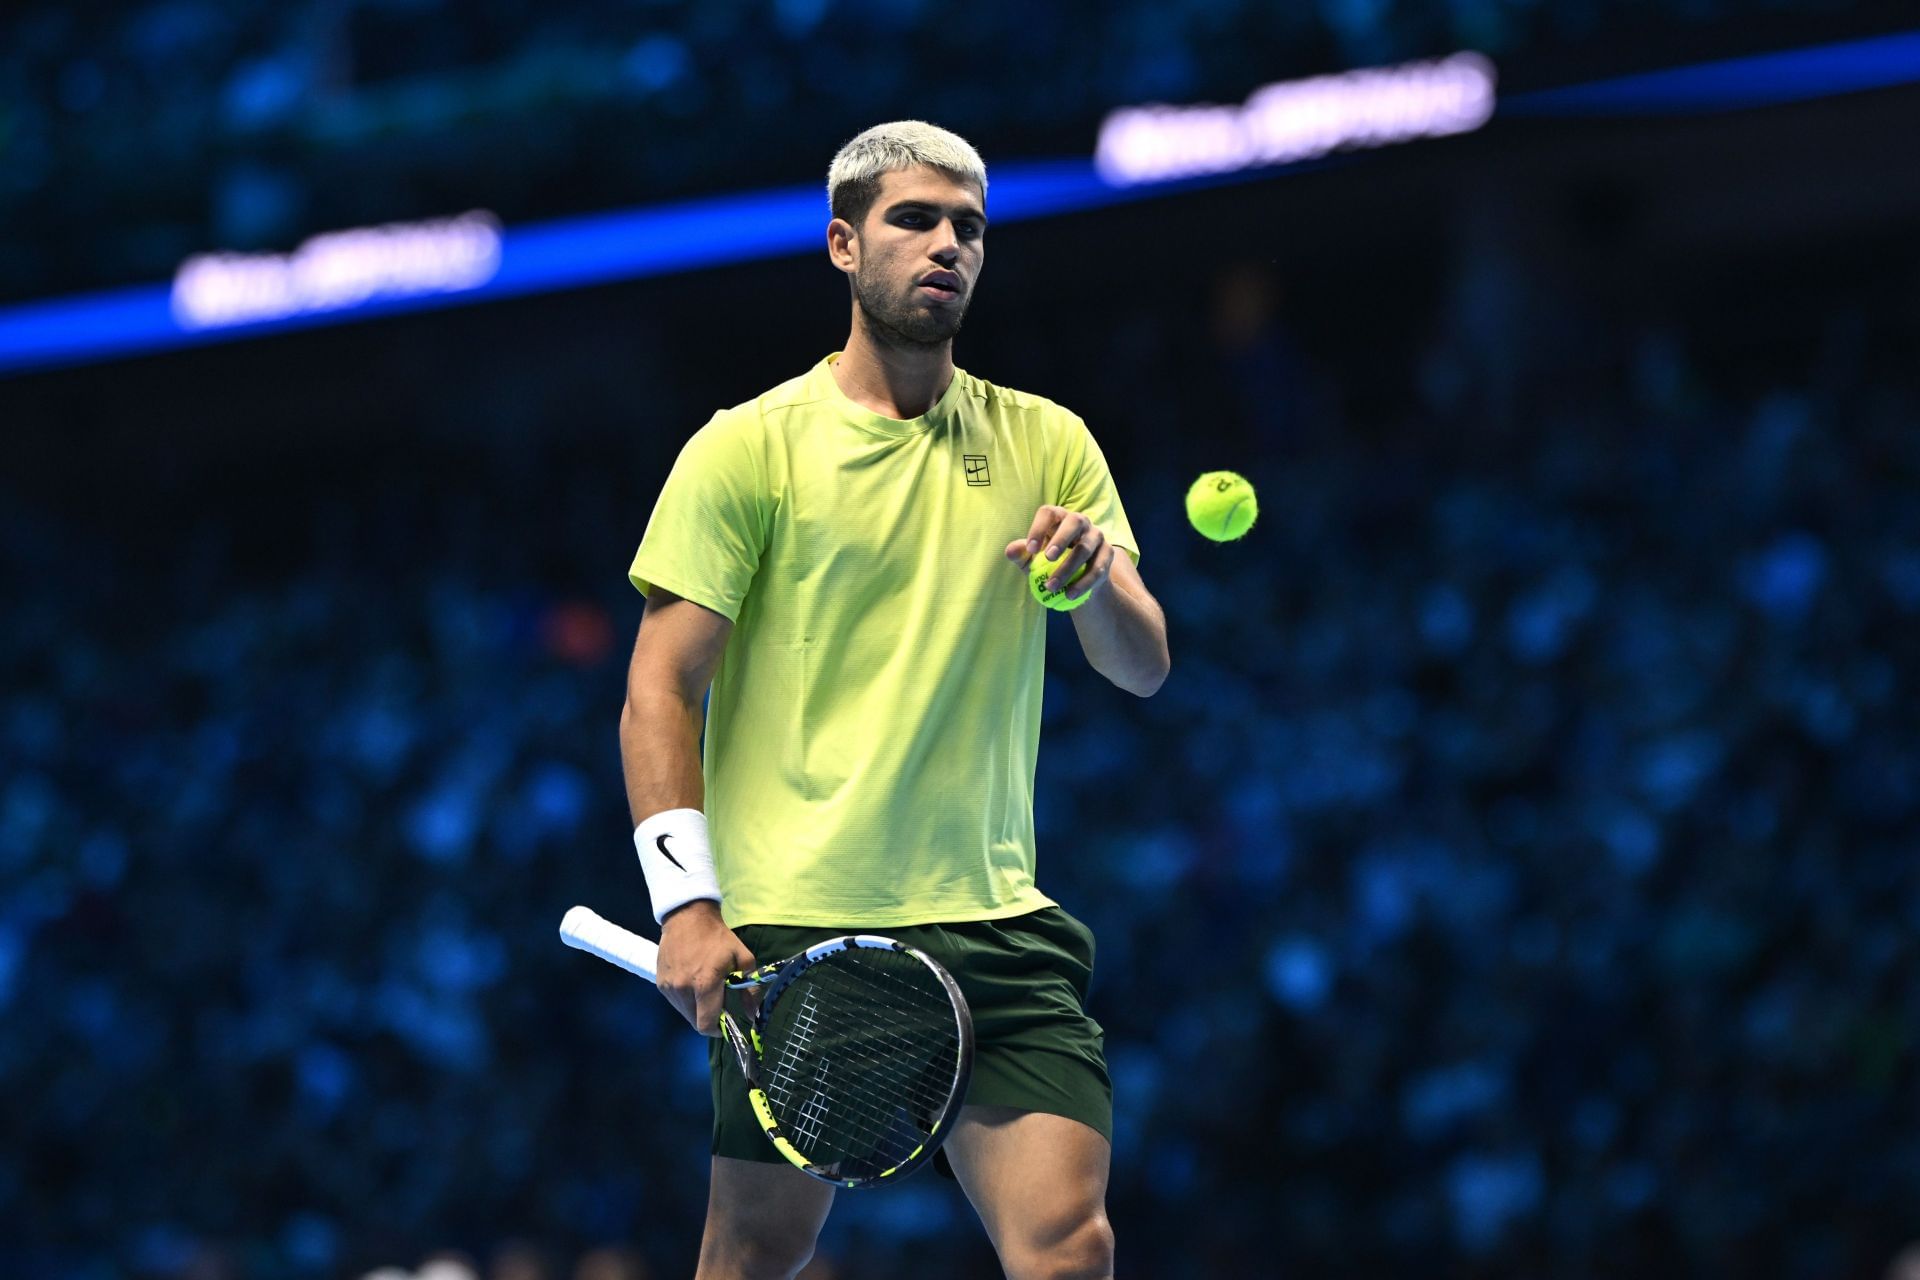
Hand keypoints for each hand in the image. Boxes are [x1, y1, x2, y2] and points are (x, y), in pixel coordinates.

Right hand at [657, 900, 754, 1035]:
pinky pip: (676, 1003)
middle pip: (695, 1022)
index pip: (706, 1024)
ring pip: (685, 1013)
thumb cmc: (718, 938)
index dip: (718, 1029)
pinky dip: (686, 1000)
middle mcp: (683, 990)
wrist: (688, 917)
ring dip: (696, 1009)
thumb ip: (749, 990)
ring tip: (704, 990)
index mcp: (705, 985)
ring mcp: (669, 988)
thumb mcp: (742, 959)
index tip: (726, 1023)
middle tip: (717, 1004)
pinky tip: (692, 983)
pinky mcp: (660, 984)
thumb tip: (752, 1015)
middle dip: (708, 1019)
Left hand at [1004, 505, 1116, 604]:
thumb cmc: (1048, 564)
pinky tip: (1069, 595)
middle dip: (1061, 539)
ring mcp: (1096, 536)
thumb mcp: (1032, 560)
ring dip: (1068, 568)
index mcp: (1058, 517)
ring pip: (1085, 548)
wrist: (1077, 580)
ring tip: (1052, 587)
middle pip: (1074, 522)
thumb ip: (1022, 554)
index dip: (1038, 528)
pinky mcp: (1107, 553)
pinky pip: (1097, 568)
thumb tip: (1010, 551)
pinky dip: (1083, 583)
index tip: (1030, 549)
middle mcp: (1080, 521)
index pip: (1048, 513)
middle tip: (1047, 558)